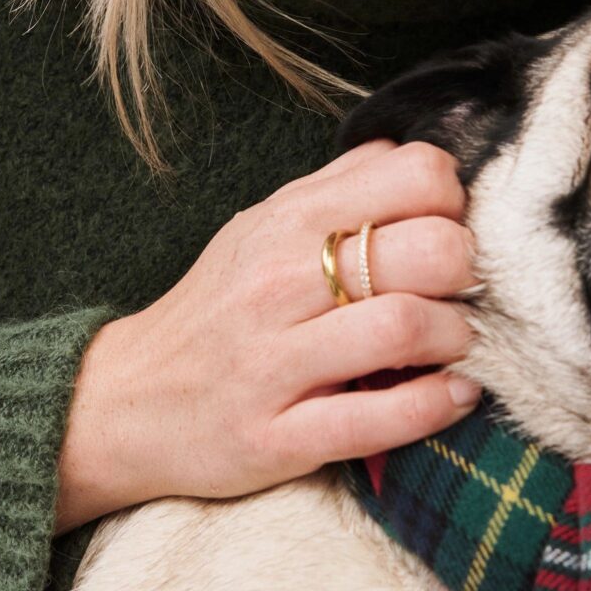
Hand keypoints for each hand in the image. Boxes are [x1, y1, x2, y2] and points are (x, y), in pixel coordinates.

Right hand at [56, 139, 479, 527]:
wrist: (122, 403)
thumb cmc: (212, 313)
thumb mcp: (259, 230)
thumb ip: (335, 191)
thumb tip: (411, 154)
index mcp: (283, 221)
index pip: (414, 174)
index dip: (453, 203)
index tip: (449, 233)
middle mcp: (277, 283)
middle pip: (428, 249)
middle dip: (468, 272)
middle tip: (461, 295)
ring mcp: (274, 363)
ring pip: (407, 328)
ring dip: (458, 339)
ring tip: (454, 346)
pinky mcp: (276, 437)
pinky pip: (379, 418)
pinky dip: (438, 406)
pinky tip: (454, 397)